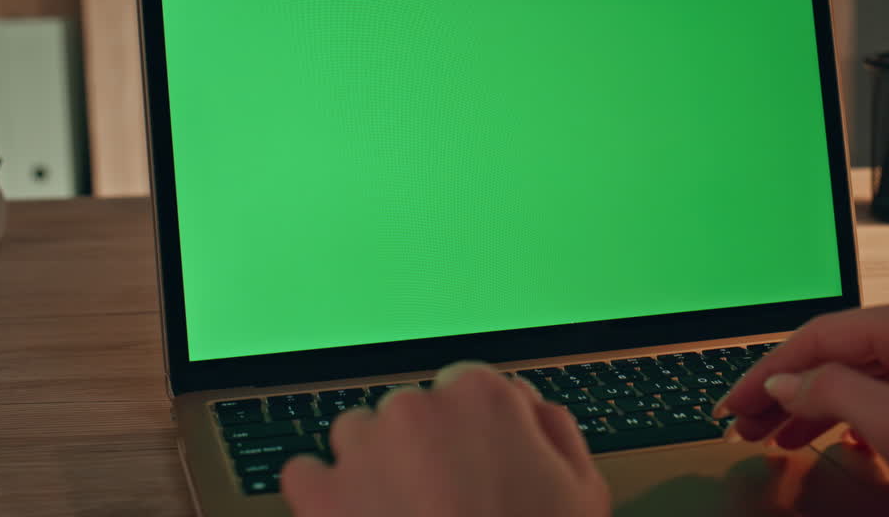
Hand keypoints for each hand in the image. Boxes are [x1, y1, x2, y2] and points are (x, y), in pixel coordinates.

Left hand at [281, 362, 609, 516]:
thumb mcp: (582, 491)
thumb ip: (554, 430)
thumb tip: (529, 406)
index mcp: (482, 397)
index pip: (463, 385)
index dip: (471, 428)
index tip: (472, 460)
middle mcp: (417, 409)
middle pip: (409, 411)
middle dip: (421, 447)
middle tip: (444, 500)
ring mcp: (363, 449)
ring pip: (355, 435)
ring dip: (372, 464)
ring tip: (399, 512)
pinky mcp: (321, 494)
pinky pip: (306, 474)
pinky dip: (324, 494)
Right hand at [715, 297, 888, 516]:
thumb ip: (834, 390)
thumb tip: (787, 378)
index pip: (821, 336)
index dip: (768, 371)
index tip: (735, 403)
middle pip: (841, 352)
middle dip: (789, 389)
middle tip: (749, 425)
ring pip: (867, 373)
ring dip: (820, 403)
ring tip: (782, 435)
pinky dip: (860, 413)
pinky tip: (844, 437)